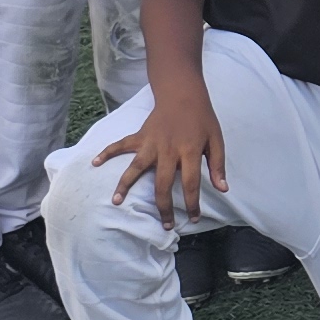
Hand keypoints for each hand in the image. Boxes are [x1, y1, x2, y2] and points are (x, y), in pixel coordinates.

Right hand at [98, 88, 226, 229]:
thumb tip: (223, 189)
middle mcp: (167, 150)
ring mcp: (151, 143)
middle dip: (163, 207)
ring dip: (125, 185)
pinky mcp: (140, 136)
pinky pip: (121, 145)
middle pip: (162, 184)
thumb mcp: (216, 140)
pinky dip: (107, 152)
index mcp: (189, 151)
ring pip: (136, 168)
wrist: (183, 93)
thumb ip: (217, 165)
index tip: (192, 219)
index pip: (190, 184)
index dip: (192, 204)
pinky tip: (95, 162)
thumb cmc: (202, 118)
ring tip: (116, 201)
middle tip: (164, 225)